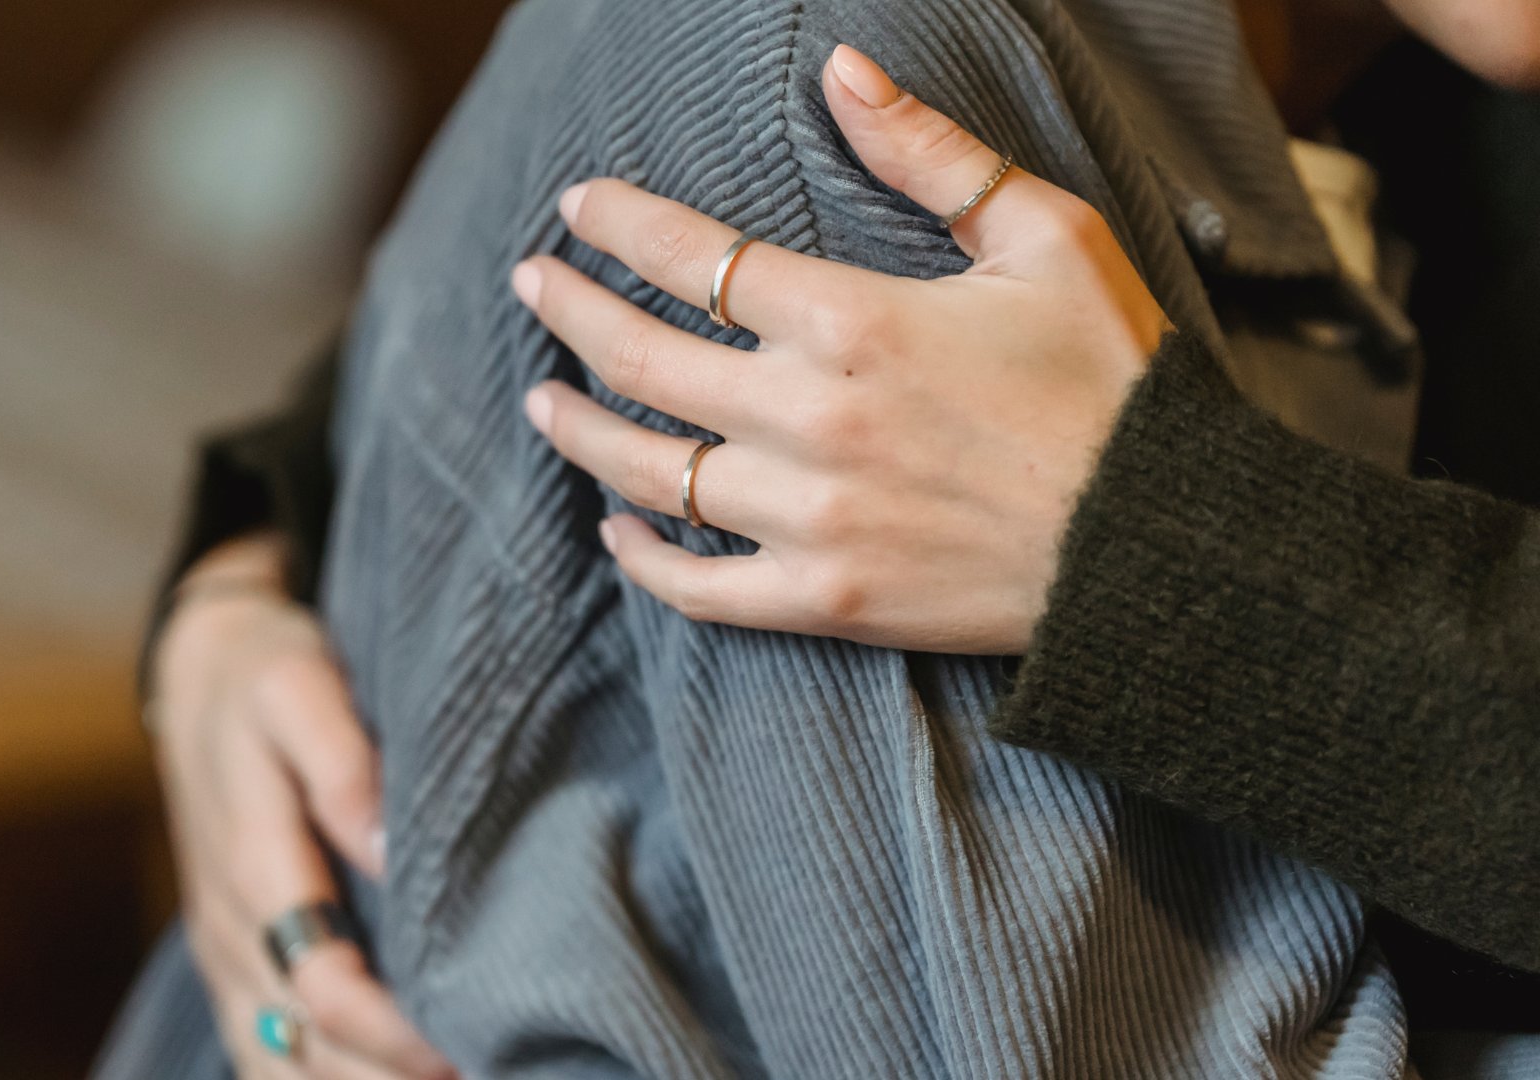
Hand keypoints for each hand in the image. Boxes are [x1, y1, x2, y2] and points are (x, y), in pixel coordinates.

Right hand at [150, 533, 454, 1079]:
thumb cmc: (266, 675)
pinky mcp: (235, 969)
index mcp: (253, 867)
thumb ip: (341, 765)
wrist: (200, 675)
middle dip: (395, 1078)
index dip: (399, 1034)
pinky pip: (265, 1060)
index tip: (474, 1044)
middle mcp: (232, 933)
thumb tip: (389, 849)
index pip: (326, 988)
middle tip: (492, 1068)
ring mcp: (227, 960)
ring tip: (455, 1078)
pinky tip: (394, 1079)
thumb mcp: (298, 687)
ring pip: (284, 1071)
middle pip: (309, 1052)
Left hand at [511, 44, 1167, 654]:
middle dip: (569, 312)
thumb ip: (930, 155)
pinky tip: (617, 529)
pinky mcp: (826, 599)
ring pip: (650, 470)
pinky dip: (643, 558)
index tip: (577, 208)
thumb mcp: (1044, 239)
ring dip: (581, 429)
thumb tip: (840, 69)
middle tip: (531, 285)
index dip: (620, 226)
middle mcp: (811, 418)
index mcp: (854, 320)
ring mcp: (810, 517)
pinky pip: (699, 587)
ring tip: (541, 399)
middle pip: (642, 357)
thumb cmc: (1112, 382)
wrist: (1162, 546)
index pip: (693, 258)